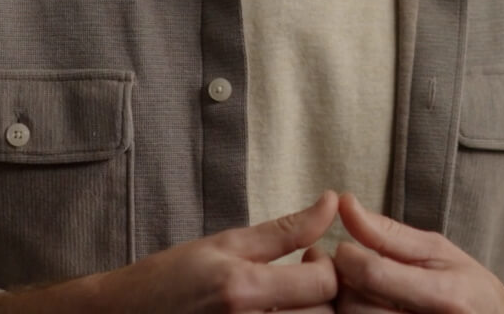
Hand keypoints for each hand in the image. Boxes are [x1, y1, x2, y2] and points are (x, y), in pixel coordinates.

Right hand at [0, 190, 338, 313]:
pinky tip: (275, 312)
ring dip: (309, 313)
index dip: (327, 266)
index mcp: (243, 289)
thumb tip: (332, 202)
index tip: (310, 256)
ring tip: (290, 297)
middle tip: (303, 276)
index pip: (322, 284)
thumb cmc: (171, 277)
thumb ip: (284, 229)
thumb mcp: (225, 243)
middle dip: (324, 296)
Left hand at [331, 193, 503, 313]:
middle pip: (357, 308)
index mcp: (445, 296)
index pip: (374, 275)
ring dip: (345, 306)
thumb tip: (345, 202)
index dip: (348, 256)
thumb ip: (389, 232)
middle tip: (346, 272)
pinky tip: (367, 307)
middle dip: (343, 284)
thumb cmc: (468, 287)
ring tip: (356, 292)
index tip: (344, 248)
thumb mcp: (438, 251)